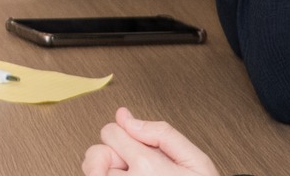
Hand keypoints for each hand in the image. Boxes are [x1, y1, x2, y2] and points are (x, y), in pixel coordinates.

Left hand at [81, 109, 222, 175]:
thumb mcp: (195, 160)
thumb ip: (162, 133)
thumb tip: (127, 118)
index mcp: (148, 166)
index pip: (110, 131)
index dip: (125, 134)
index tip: (138, 145)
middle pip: (96, 152)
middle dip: (113, 153)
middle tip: (135, 165)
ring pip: (93, 172)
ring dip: (108, 171)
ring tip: (131, 175)